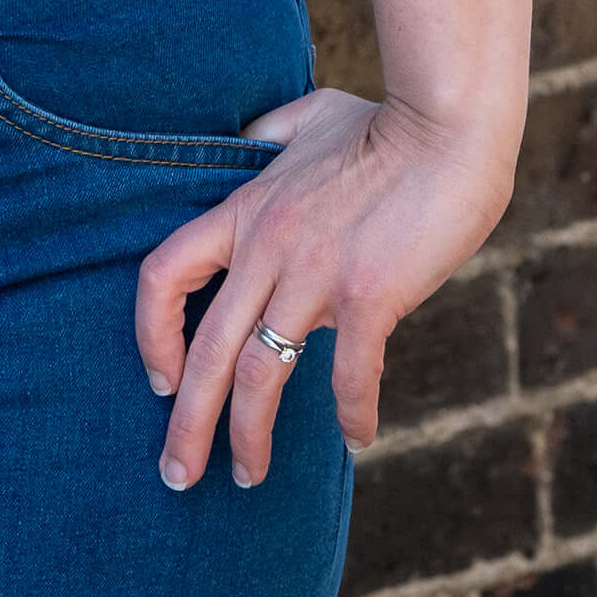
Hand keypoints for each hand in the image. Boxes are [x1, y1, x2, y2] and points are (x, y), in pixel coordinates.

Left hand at [134, 88, 517, 490]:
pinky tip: (357, 440)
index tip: (161, 380)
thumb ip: (267, 138)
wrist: (444, 125)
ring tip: (248, 477)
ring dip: (249, 437)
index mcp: (246, 211)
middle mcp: (268, 248)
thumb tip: (248, 144)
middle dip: (186, 422)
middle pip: (206, 349)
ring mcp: (315, 275)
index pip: (164, 275)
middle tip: (175, 476)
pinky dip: (352, 416)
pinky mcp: (369, 296)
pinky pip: (349, 375)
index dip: (151, 333)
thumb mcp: (304, 118)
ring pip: (261, 373)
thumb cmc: (381, 121)